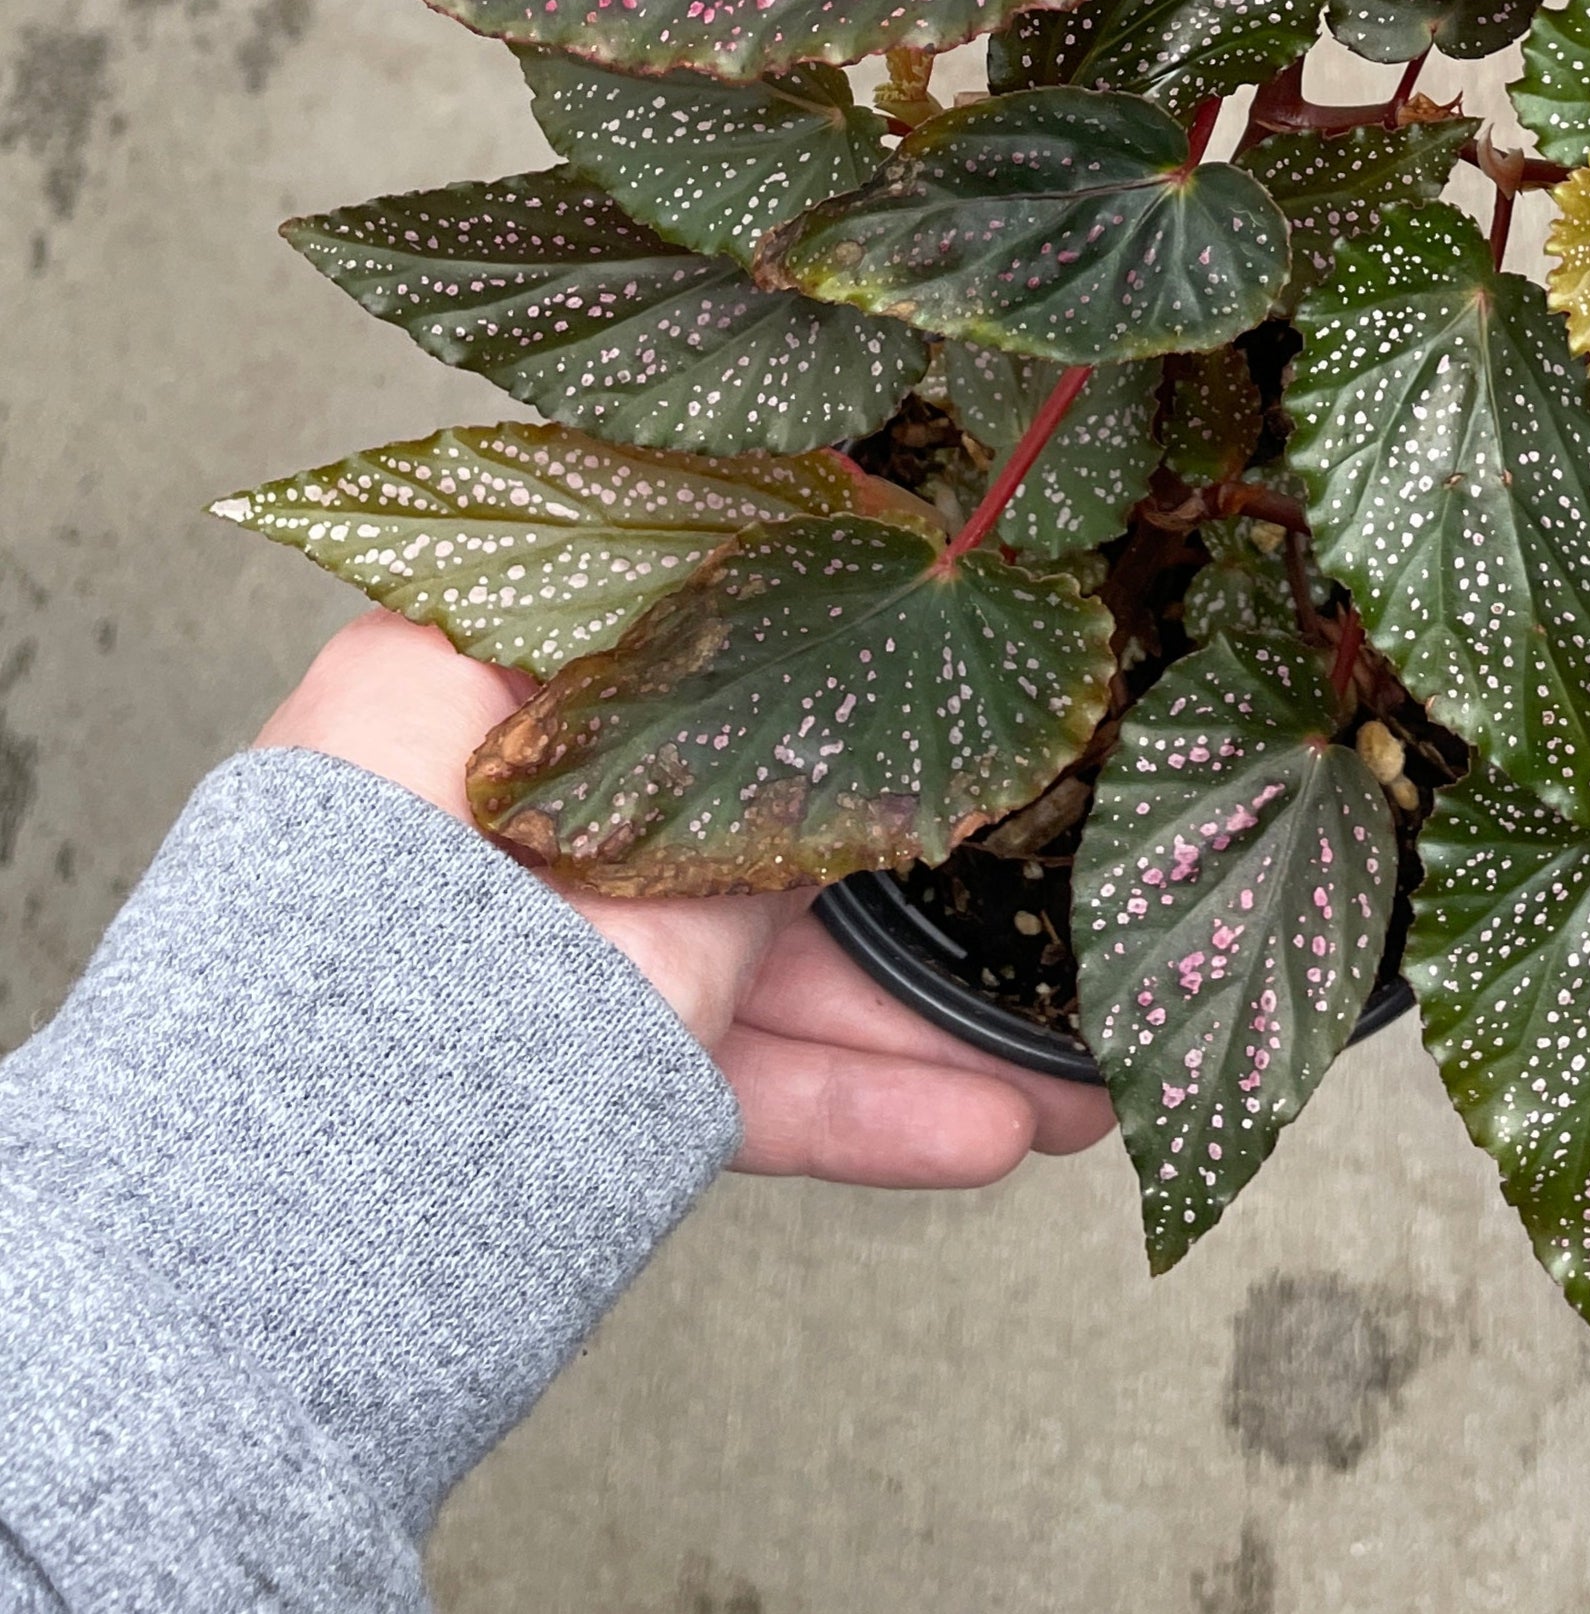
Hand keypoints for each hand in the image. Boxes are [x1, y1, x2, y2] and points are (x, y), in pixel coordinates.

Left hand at [256, 611, 1112, 1183]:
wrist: (265, 1235)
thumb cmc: (394, 951)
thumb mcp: (631, 809)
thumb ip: (755, 764)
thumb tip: (889, 685)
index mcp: (472, 666)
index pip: (683, 611)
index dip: (825, 618)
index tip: (944, 627)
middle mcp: (513, 797)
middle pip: (751, 802)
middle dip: (916, 875)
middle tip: (1041, 865)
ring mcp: (542, 943)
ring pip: (760, 961)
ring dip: (919, 1023)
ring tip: (1065, 1072)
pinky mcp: (562, 1076)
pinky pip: (729, 1073)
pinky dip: (854, 1104)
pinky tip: (984, 1126)